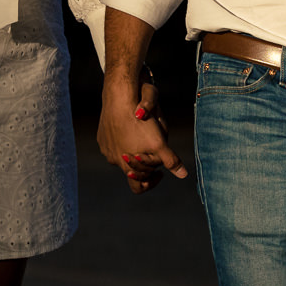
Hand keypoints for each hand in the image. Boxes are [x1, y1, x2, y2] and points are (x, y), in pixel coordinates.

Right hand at [97, 76, 186, 194]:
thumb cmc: (141, 123)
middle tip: (155, 154)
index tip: (160, 172)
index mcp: (127, 167)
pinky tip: (131, 128)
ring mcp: (106, 148)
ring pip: (121, 157)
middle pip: (131, 171)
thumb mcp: (159, 143)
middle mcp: (114, 160)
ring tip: (144, 138)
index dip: (151, 182)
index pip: (139, 186)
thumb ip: (171, 161)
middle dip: (144, 165)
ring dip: (133, 152)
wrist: (119, 99)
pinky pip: (113, 143)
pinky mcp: (102, 136)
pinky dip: (123, 140)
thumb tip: (184, 175)